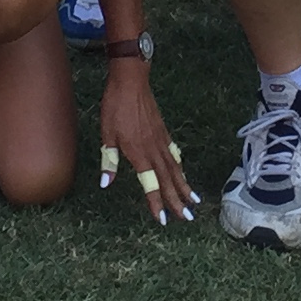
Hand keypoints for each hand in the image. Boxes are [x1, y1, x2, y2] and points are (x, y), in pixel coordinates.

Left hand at [95, 66, 199, 224]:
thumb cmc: (115, 106)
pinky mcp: (163, 132)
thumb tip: (106, 183)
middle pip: (168, 179)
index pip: (150, 184)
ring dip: (184, 186)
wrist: (131, 81)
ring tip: (194, 201)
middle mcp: (153, 149)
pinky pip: (174, 155)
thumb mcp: (106, 134)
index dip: (156, 202)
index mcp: (139, 152)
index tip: (164, 219)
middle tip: (188, 218)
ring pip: (175, 168)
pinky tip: (183, 174)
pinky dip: (181, 167)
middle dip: (177, 200)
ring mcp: (161, 140)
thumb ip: (109, 160)